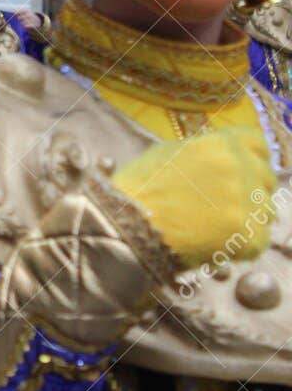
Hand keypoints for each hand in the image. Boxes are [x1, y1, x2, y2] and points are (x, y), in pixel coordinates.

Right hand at [111, 127, 275, 268]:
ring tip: (213, 227)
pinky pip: (258, 240)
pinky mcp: (250, 237)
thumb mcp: (166, 154)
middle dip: (248, 190)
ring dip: (246, 218)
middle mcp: (240, 169)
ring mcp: (248, 204)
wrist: (124, 230)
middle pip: (266, 178)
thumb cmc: (137, 191)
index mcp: (220, 145)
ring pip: (265, 211)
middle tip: (219, 206)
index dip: (248, 158)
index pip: (257, 144)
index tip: (239, 171)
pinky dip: (240, 245)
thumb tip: (223, 157)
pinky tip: (213, 243)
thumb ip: (203, 152)